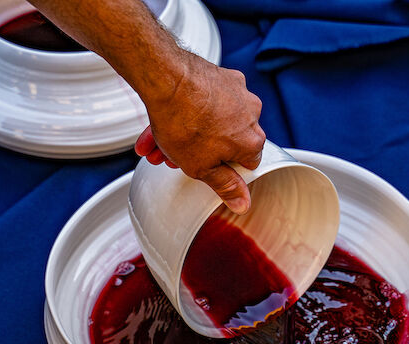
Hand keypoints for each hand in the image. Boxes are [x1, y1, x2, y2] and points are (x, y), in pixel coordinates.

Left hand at [135, 54, 265, 214]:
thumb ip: (224, 186)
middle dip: (193, 153)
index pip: (245, 163)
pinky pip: (204, 101)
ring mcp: (236, 92)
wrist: (167, 79)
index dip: (222, 169)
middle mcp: (250, 113)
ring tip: (156, 143)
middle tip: (171, 157)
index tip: (205, 168)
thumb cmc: (184, 121)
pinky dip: (186, 112)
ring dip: (183, 136)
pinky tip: (162, 122)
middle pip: (223, 142)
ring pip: (210, 122)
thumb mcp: (201, 167)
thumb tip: (243, 202)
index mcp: (251, 140)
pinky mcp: (220, 76)